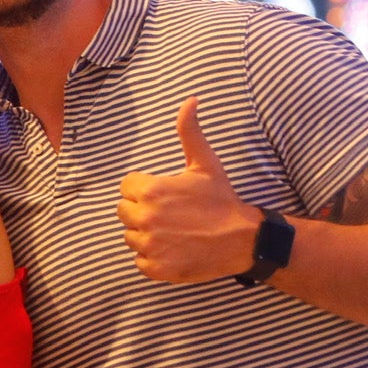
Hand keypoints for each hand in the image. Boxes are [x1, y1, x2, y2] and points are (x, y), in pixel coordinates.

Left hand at [116, 97, 260, 283]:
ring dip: (146, 234)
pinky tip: (174, 249)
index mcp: (150, 191)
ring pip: (130, 237)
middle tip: (170, 213)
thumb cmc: (222, 199)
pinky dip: (153, 258)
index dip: (144, 188)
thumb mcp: (205, 163)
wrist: (243, 240)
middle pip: (124, 211)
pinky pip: (140, 261)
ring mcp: (149, 245)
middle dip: (142, 210)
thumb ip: (189, 131)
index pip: (126, 186)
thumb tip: (190, 100)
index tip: (166, 194)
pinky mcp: (155, 268)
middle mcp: (144, 218)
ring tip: (173, 231)